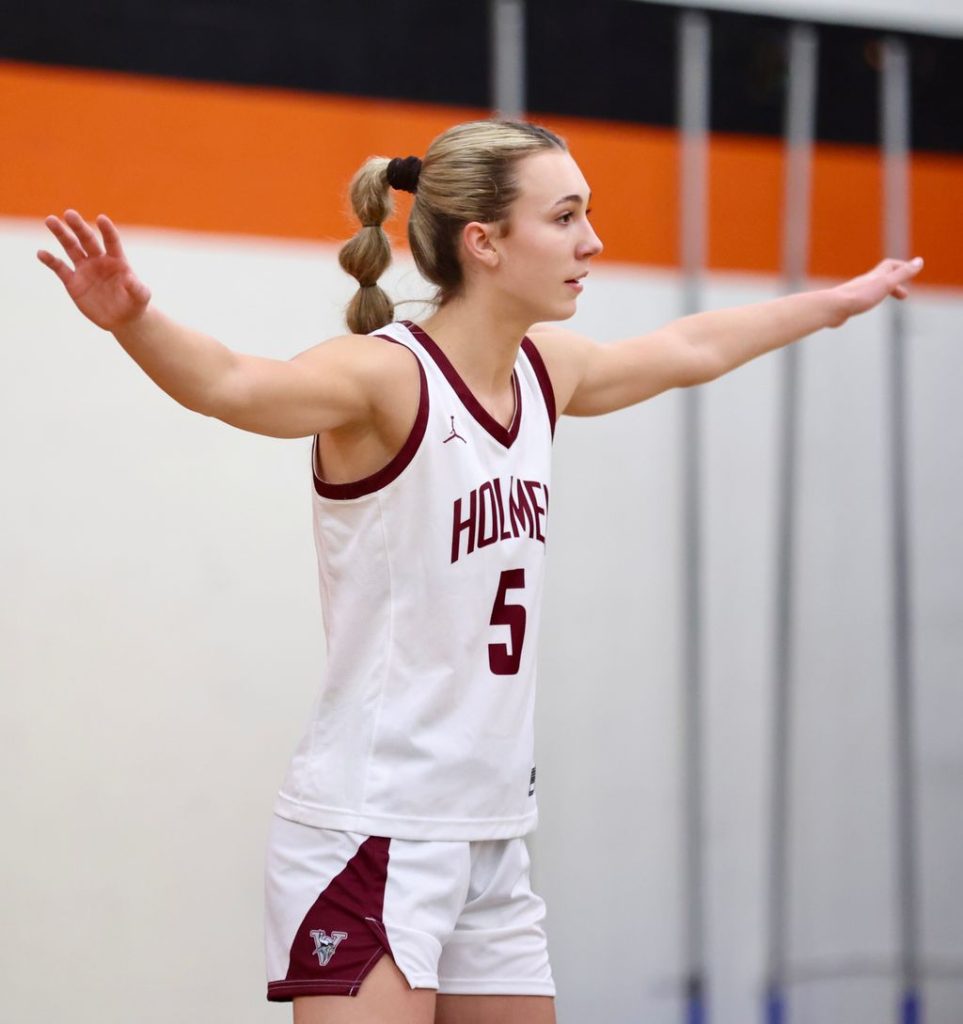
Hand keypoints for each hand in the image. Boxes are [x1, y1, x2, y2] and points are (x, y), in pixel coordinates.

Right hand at [37, 211, 150, 330]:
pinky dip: (50, 260)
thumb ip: (137, 288)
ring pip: (71, 247)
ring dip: (61, 234)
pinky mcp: (73, 281)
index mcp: (117, 260)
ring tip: (50, 220)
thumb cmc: (134, 304)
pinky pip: (59, 268)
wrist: (121, 319)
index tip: (101, 219)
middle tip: (69, 214)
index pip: (111, 241)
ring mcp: (84, 269)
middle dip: (78, 227)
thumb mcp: (141, 297)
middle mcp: (99, 260)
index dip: (107, 230)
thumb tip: (130, 279)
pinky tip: (41, 253)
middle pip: (87, 239)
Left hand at [828, 256, 923, 326]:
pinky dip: (866, 301)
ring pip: (869, 289)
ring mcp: (853, 293)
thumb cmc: (859, 296)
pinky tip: (862, 308)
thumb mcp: (886, 284)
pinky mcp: (845, 304)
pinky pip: (858, 299)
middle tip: (904, 296)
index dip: (902, 267)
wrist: (832, 308)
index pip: (890, 266)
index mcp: (874, 277)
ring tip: (884, 301)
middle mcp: (864, 282)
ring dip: (880, 293)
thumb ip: (902, 274)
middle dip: (895, 284)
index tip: (912, 271)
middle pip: (881, 279)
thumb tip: (920, 261)